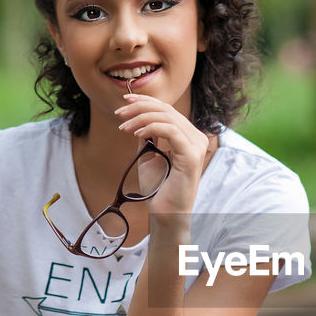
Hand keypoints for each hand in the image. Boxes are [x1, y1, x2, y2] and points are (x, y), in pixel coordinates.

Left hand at [114, 93, 211, 217]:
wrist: (165, 213)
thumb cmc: (159, 189)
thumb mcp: (149, 156)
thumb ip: (149, 137)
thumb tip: (139, 118)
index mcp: (189, 137)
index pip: (168, 111)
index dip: (146, 102)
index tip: (124, 102)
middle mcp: (196, 138)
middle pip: (168, 110)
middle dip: (140, 107)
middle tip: (119, 112)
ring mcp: (196, 146)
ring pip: (168, 118)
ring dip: (141, 118)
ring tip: (124, 126)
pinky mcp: (192, 155)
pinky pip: (171, 131)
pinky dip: (151, 128)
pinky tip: (136, 134)